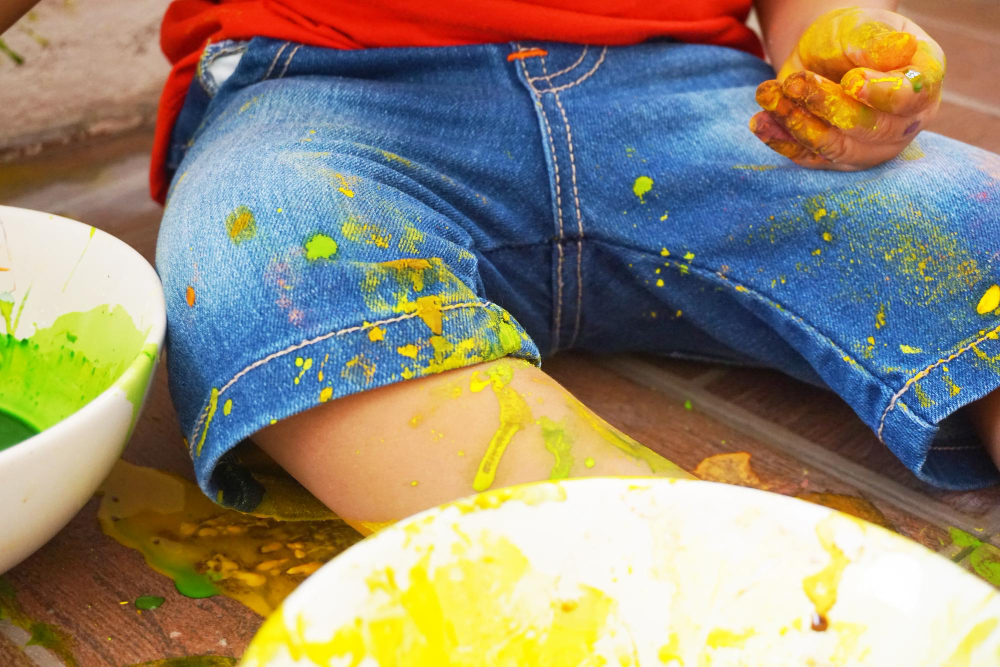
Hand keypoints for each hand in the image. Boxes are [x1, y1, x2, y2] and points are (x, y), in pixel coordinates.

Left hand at [749, 8, 944, 169]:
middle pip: (868, 127)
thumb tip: (902, 48)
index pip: (910, 97)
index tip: (851, 80)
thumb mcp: (860, 26)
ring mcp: (871, 147)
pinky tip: (760, 122)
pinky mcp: (836, 159)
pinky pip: (809, 159)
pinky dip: (781, 142)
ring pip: (835, 147)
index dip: (881, 93)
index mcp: (923, 81)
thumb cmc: (851, 36)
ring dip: (797, 123)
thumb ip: (875, 40)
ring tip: (768, 95)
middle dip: (826, 106)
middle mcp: (904, 122)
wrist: (825, 54)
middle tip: (793, 82)